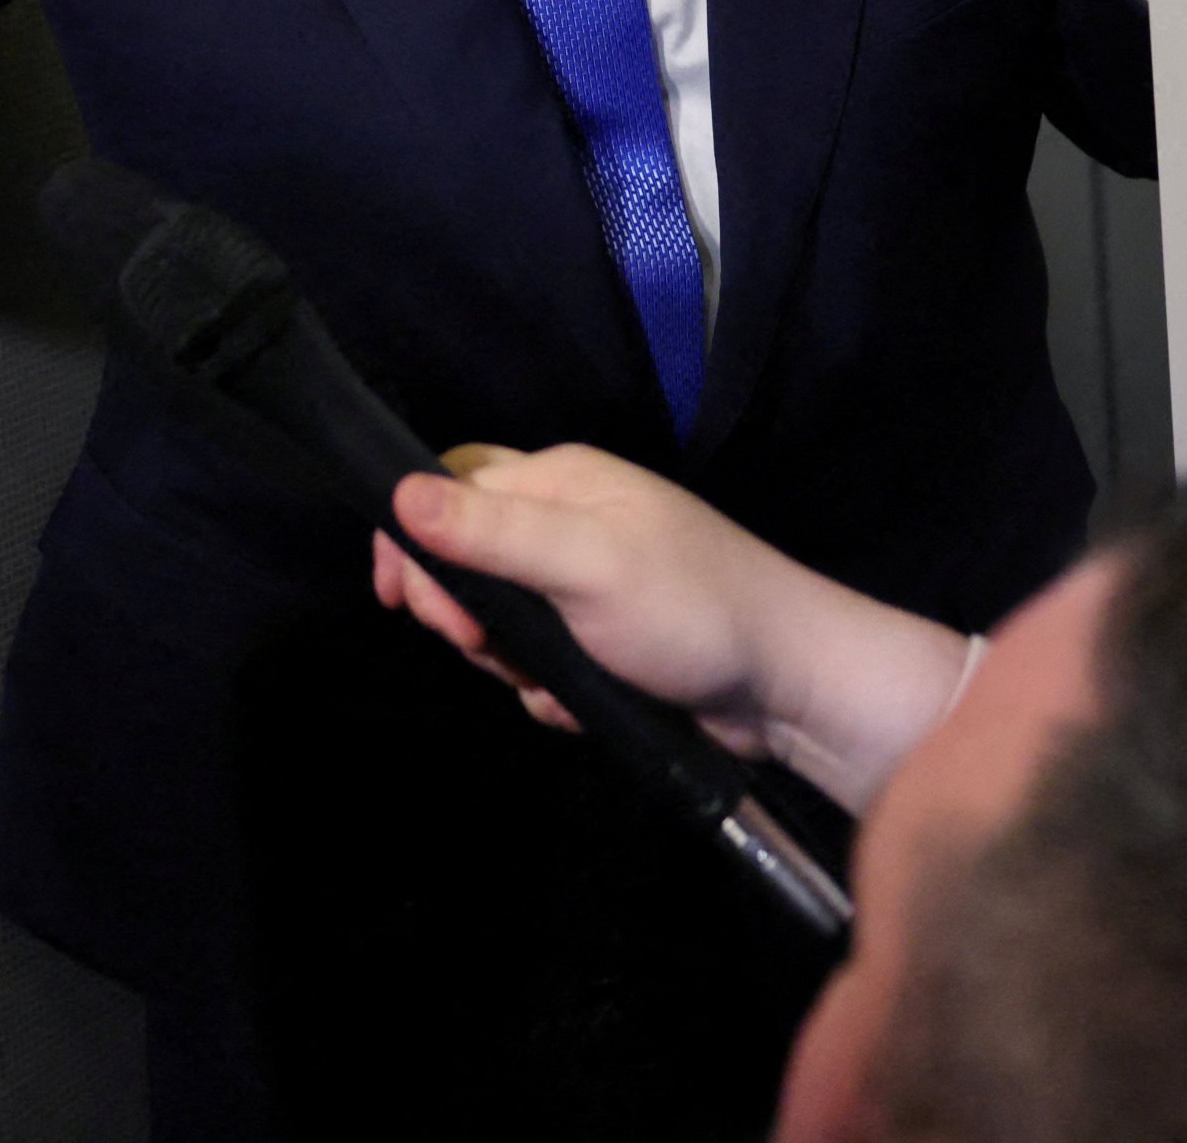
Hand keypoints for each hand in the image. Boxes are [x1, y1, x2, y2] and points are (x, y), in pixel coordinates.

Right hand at [371, 443, 969, 811]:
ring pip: (499, 622)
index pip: (448, 489)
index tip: (402, 601)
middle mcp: (566, 522)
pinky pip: (540, 664)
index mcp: (559, 481)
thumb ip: (493, 533)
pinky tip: (584, 705)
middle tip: (490, 651)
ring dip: (514, 663)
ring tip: (555, 684)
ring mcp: (585, 585)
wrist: (791, 687)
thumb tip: (395, 492)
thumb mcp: (586, 564)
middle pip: (465, 560)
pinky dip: (552, 691)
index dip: (414, 542)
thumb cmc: (691, 610)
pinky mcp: (603, 642)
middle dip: (467, 616)